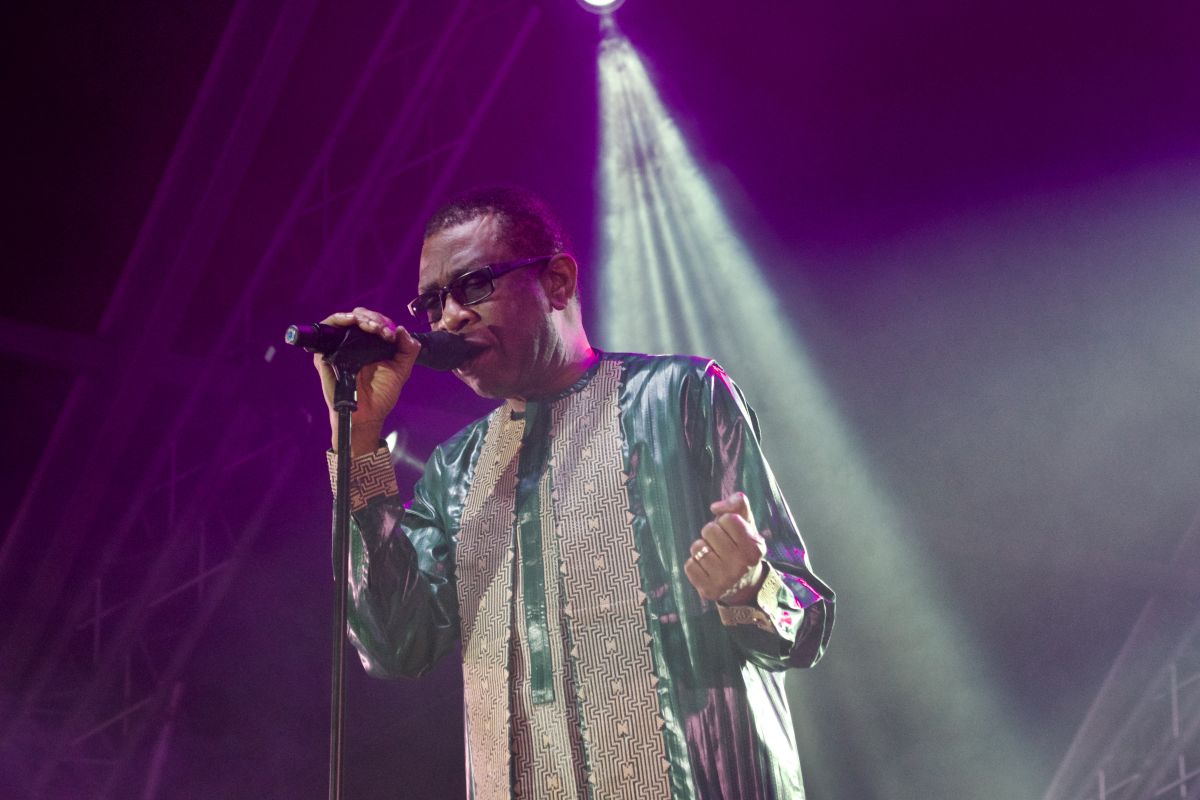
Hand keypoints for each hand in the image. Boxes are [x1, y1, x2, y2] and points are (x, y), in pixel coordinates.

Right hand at [314, 308, 420, 455]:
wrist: (368, 414)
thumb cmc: (382, 394)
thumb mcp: (402, 369)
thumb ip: (408, 349)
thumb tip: (401, 329)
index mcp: (371, 345)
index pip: (373, 321)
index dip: (382, 321)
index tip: (391, 334)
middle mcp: (353, 344)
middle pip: (358, 317)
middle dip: (373, 319)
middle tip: (382, 330)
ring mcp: (338, 348)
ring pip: (343, 320)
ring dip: (359, 317)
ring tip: (371, 326)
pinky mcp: (325, 355)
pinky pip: (326, 331)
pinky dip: (338, 320)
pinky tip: (351, 321)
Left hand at [684, 492, 766, 604]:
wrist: (744, 586)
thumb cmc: (741, 548)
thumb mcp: (747, 525)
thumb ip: (738, 504)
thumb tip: (716, 506)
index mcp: (754, 547)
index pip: (728, 518)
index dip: (726, 521)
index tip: (731, 532)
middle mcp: (741, 565)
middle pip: (709, 530)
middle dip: (712, 533)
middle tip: (720, 544)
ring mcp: (725, 579)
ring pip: (696, 547)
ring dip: (702, 548)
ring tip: (713, 556)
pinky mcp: (709, 590)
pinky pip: (689, 565)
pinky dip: (695, 564)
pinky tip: (707, 569)